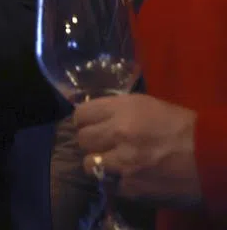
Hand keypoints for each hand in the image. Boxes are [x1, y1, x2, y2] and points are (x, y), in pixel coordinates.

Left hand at [75, 93, 201, 206]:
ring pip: (88, 164)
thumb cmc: (184, 128)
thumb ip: (118, 110)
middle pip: (82, 139)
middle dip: (91, 143)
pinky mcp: (131, 187)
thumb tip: (95, 117)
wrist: (212, 158)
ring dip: (99, 165)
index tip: (91, 127)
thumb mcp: (148, 107)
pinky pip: (108, 184)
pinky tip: (130, 178)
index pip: (81, 114)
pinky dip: (117, 183)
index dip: (85, 122)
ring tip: (114, 164)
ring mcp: (123, 162)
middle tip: (104, 147)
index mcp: (123, 109)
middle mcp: (119, 133)